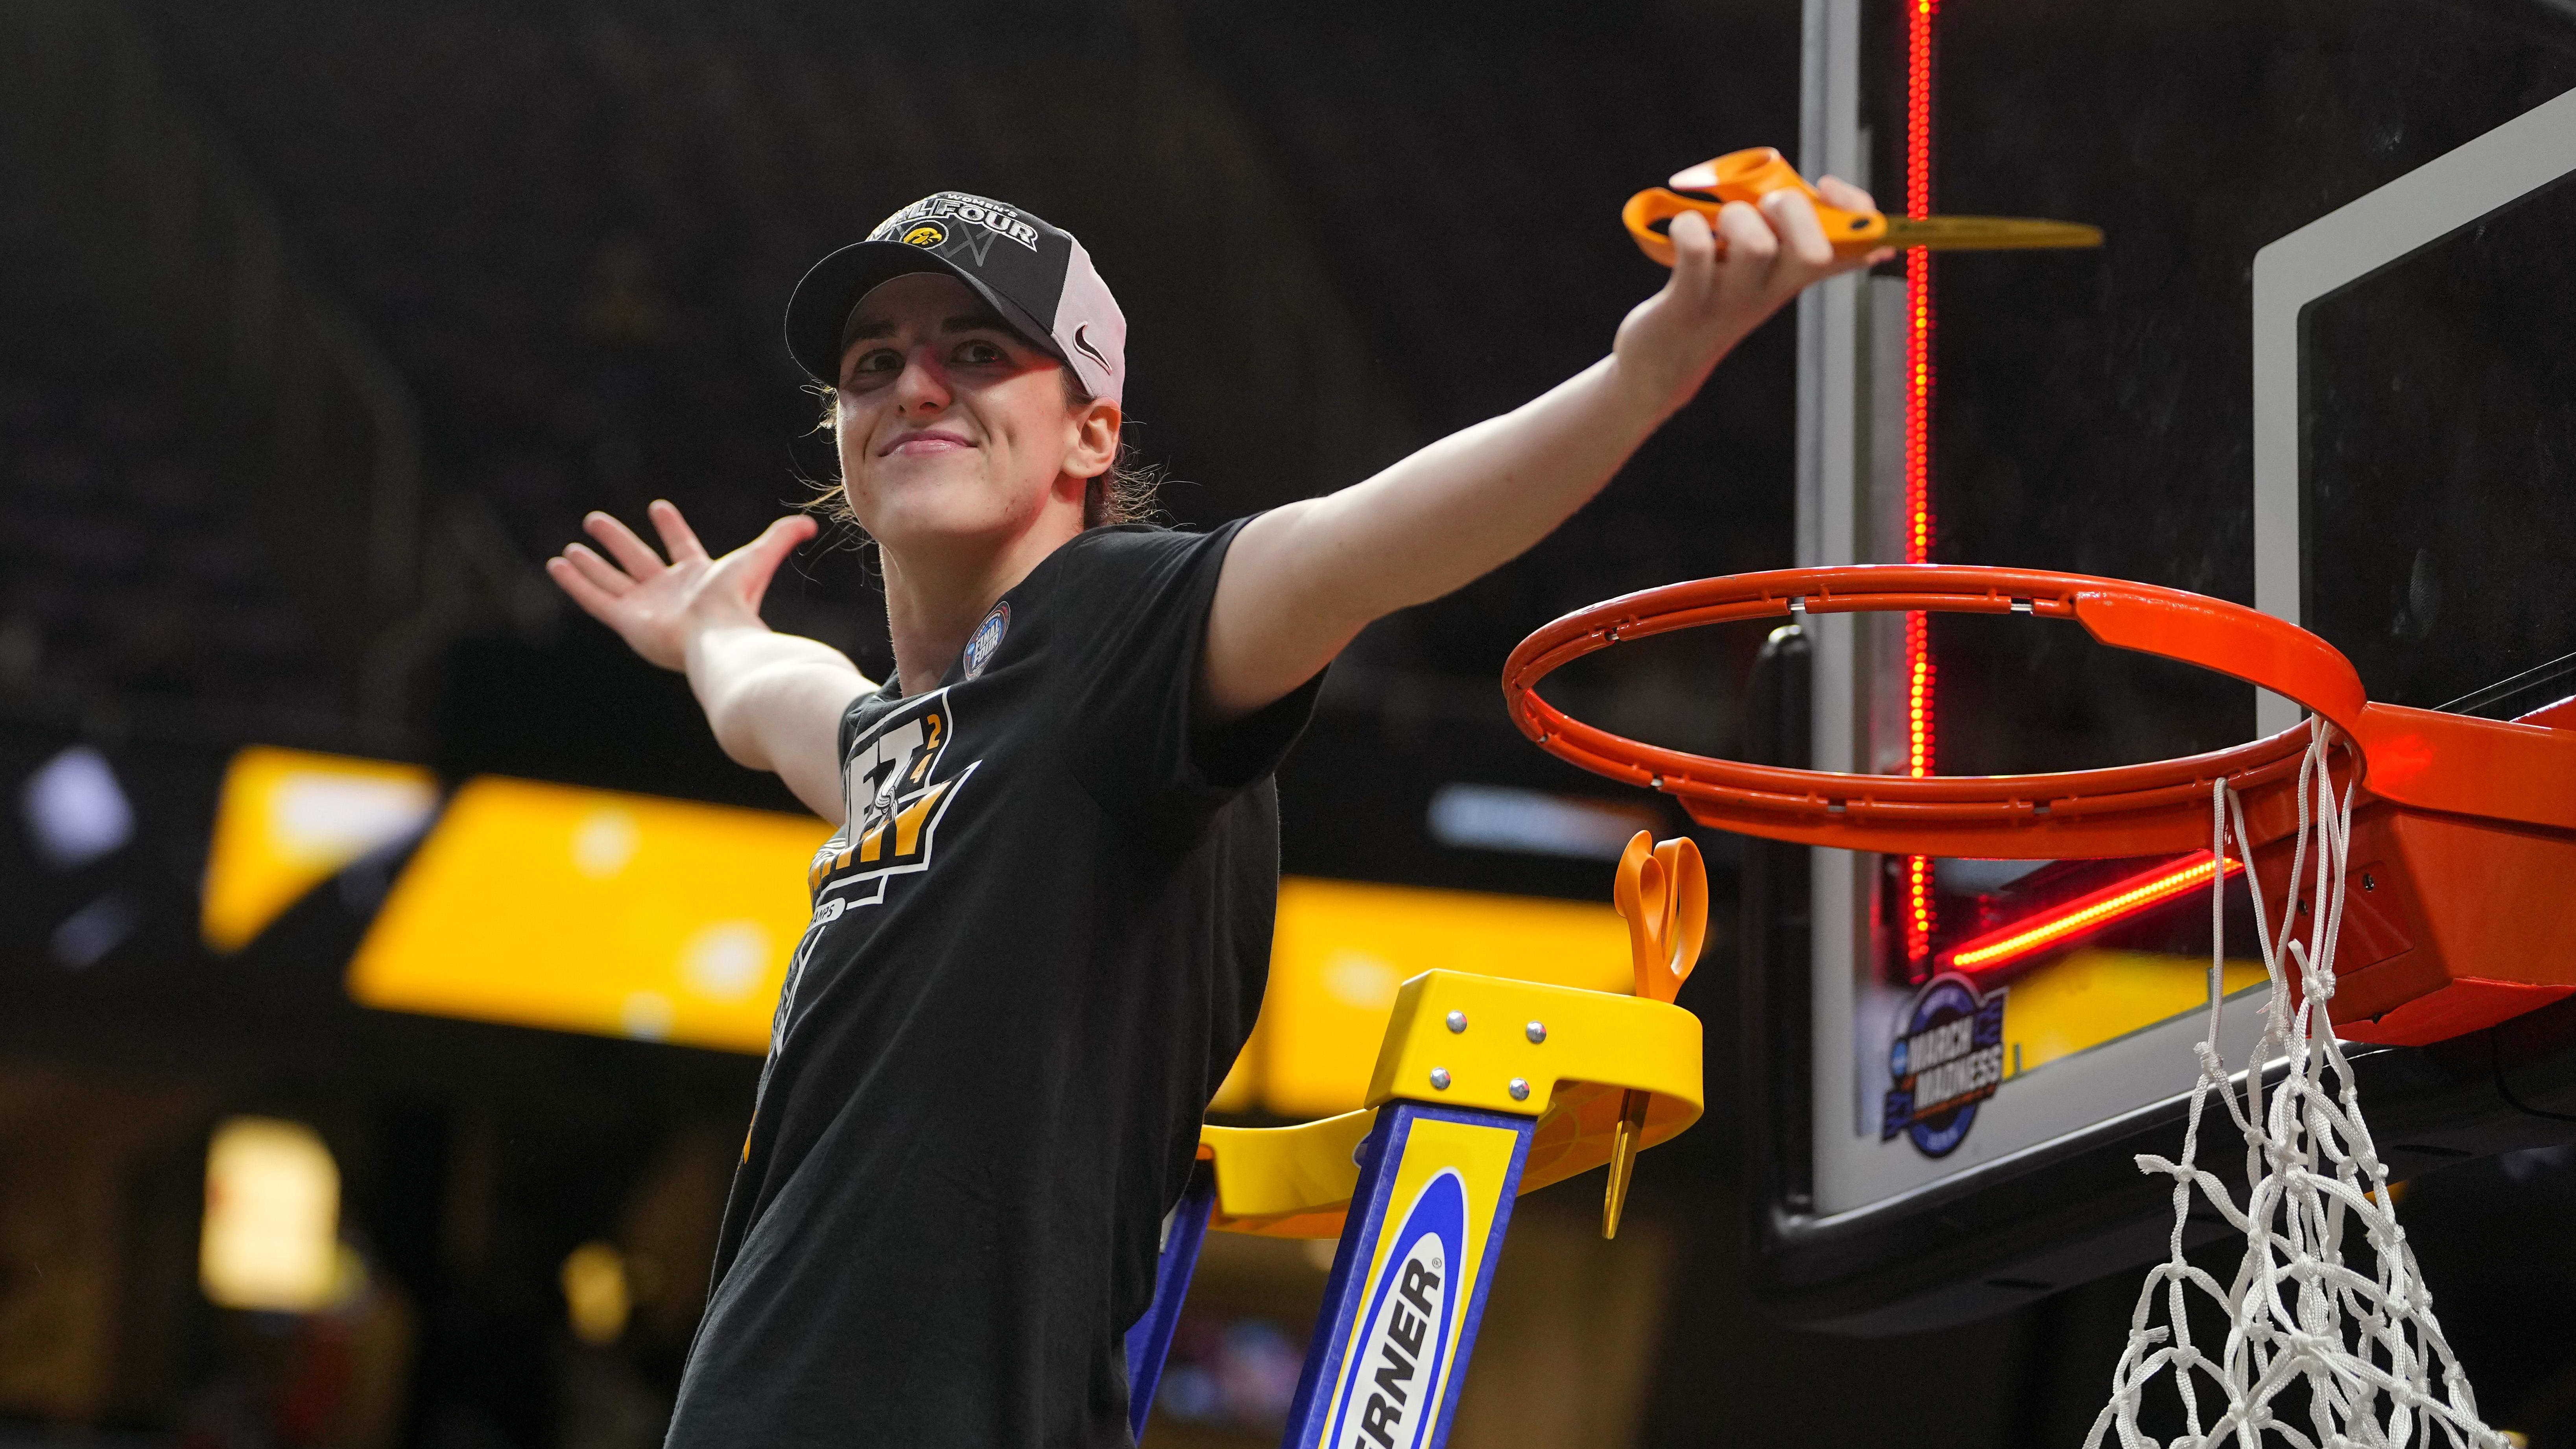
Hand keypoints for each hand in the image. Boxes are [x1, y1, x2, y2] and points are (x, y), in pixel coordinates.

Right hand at [545, 500, 818, 670]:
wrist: (721, 638)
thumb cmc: (739, 602)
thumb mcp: (759, 559)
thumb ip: (782, 538)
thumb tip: (811, 522)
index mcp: (697, 577)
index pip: (681, 547)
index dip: (671, 528)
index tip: (658, 508)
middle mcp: (669, 592)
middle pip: (638, 560)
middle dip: (617, 540)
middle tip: (595, 520)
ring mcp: (646, 608)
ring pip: (612, 580)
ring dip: (591, 563)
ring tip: (570, 546)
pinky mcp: (627, 622)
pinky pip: (595, 599)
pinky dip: (575, 583)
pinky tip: (557, 565)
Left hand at [1610, 176, 1892, 419]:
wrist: (1664, 360)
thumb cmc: (1713, 295)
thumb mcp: (1759, 266)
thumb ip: (1785, 230)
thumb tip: (1823, 193)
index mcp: (1794, 275)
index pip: (1855, 247)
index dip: (1856, 210)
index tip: (1823, 187)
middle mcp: (1772, 291)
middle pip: (1813, 253)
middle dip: (1792, 209)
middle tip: (1763, 208)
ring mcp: (1731, 301)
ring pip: (1756, 247)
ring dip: (1737, 217)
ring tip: (1718, 226)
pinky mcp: (1686, 306)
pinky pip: (1696, 251)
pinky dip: (1688, 227)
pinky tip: (1683, 229)